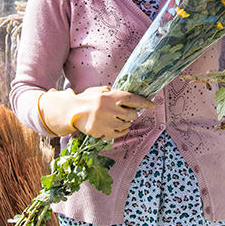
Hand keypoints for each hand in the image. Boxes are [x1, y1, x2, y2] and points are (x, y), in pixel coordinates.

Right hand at [39, 86, 155, 138]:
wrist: (71, 111)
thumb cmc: (87, 99)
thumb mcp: (100, 91)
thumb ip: (114, 94)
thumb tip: (129, 99)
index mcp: (111, 97)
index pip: (134, 99)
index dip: (145, 103)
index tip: (153, 106)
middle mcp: (110, 110)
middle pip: (133, 115)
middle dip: (132, 114)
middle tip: (125, 112)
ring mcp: (107, 123)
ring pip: (127, 126)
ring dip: (125, 123)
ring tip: (116, 119)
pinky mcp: (103, 133)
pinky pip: (119, 134)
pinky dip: (120, 131)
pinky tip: (114, 126)